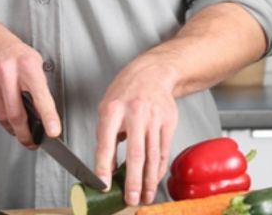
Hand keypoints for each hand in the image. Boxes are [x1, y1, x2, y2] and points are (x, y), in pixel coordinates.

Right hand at [0, 18, 60, 146]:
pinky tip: (0, 103)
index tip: (53, 132)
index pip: (40, 95)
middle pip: (16, 114)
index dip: (48, 116)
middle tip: (32, 142)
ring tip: (16, 124)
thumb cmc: (10, 51)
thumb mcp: (31, 60)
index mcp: (26, 64)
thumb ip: (38, 85)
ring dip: (11, 126)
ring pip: (2, 116)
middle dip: (25, 134)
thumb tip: (45, 115)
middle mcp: (7, 71)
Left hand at [94, 60, 179, 205]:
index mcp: (113, 110)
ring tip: (145, 196)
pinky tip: (155, 180)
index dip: (104, 165)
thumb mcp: (107, 108)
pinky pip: (163, 151)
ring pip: (152, 156)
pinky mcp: (168, 123)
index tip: (102, 184)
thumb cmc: (126, 91)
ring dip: (149, 180)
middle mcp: (135, 114)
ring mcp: (154, 119)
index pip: (106, 142)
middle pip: (135, 153)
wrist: (153, 73)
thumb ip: (106, 137)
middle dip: (133, 180)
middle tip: (130, 198)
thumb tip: (107, 167)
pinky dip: (158, 169)